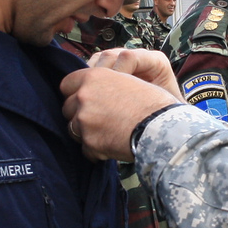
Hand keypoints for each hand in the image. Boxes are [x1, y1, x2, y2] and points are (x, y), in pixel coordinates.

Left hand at [61, 51, 182, 161]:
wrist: (161, 126)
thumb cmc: (152, 102)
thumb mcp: (126, 80)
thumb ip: (104, 84)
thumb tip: (90, 92)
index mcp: (93, 77)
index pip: (66, 84)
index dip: (75, 93)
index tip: (84, 100)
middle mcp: (84, 96)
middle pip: (67, 108)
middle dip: (79, 114)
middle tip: (99, 119)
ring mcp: (84, 121)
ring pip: (73, 129)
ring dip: (86, 132)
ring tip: (107, 133)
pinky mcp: (90, 143)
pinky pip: (85, 148)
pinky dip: (96, 150)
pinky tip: (112, 145)